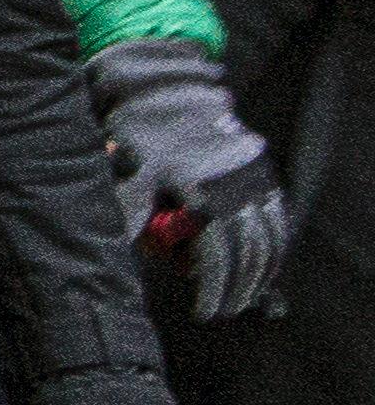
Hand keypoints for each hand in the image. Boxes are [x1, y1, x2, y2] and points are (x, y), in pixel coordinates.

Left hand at [94, 38, 294, 317]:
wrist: (166, 91)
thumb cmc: (138, 138)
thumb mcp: (128, 177)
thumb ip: (133, 217)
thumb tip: (133, 254)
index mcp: (200, 196)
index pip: (216, 260)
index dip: (212, 291)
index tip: (204, 312)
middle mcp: (234, 190)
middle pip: (247, 256)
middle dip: (236, 289)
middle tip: (221, 309)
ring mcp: (253, 180)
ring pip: (269, 239)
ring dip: (260, 273)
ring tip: (243, 295)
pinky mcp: (261, 171)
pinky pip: (277, 217)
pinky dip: (274, 245)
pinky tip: (264, 264)